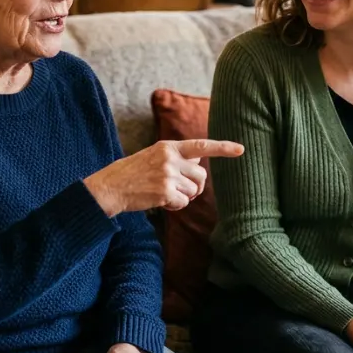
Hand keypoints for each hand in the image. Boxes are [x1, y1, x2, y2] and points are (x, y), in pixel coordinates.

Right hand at [84, 139, 244, 216]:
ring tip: (163, 193)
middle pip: (201, 176)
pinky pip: (183, 203)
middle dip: (195, 187)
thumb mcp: (154, 156)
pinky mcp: (165, 192)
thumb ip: (177, 158)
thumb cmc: (132, 173)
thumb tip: (199, 165)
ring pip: (193, 191)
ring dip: (182, 197)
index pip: (201, 145)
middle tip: (178, 190)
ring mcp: (168, 175)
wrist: (111, 187)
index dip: (223, 148)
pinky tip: (159, 202)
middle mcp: (170, 158)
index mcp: (168, 146)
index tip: (241, 149)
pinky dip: (174, 206)